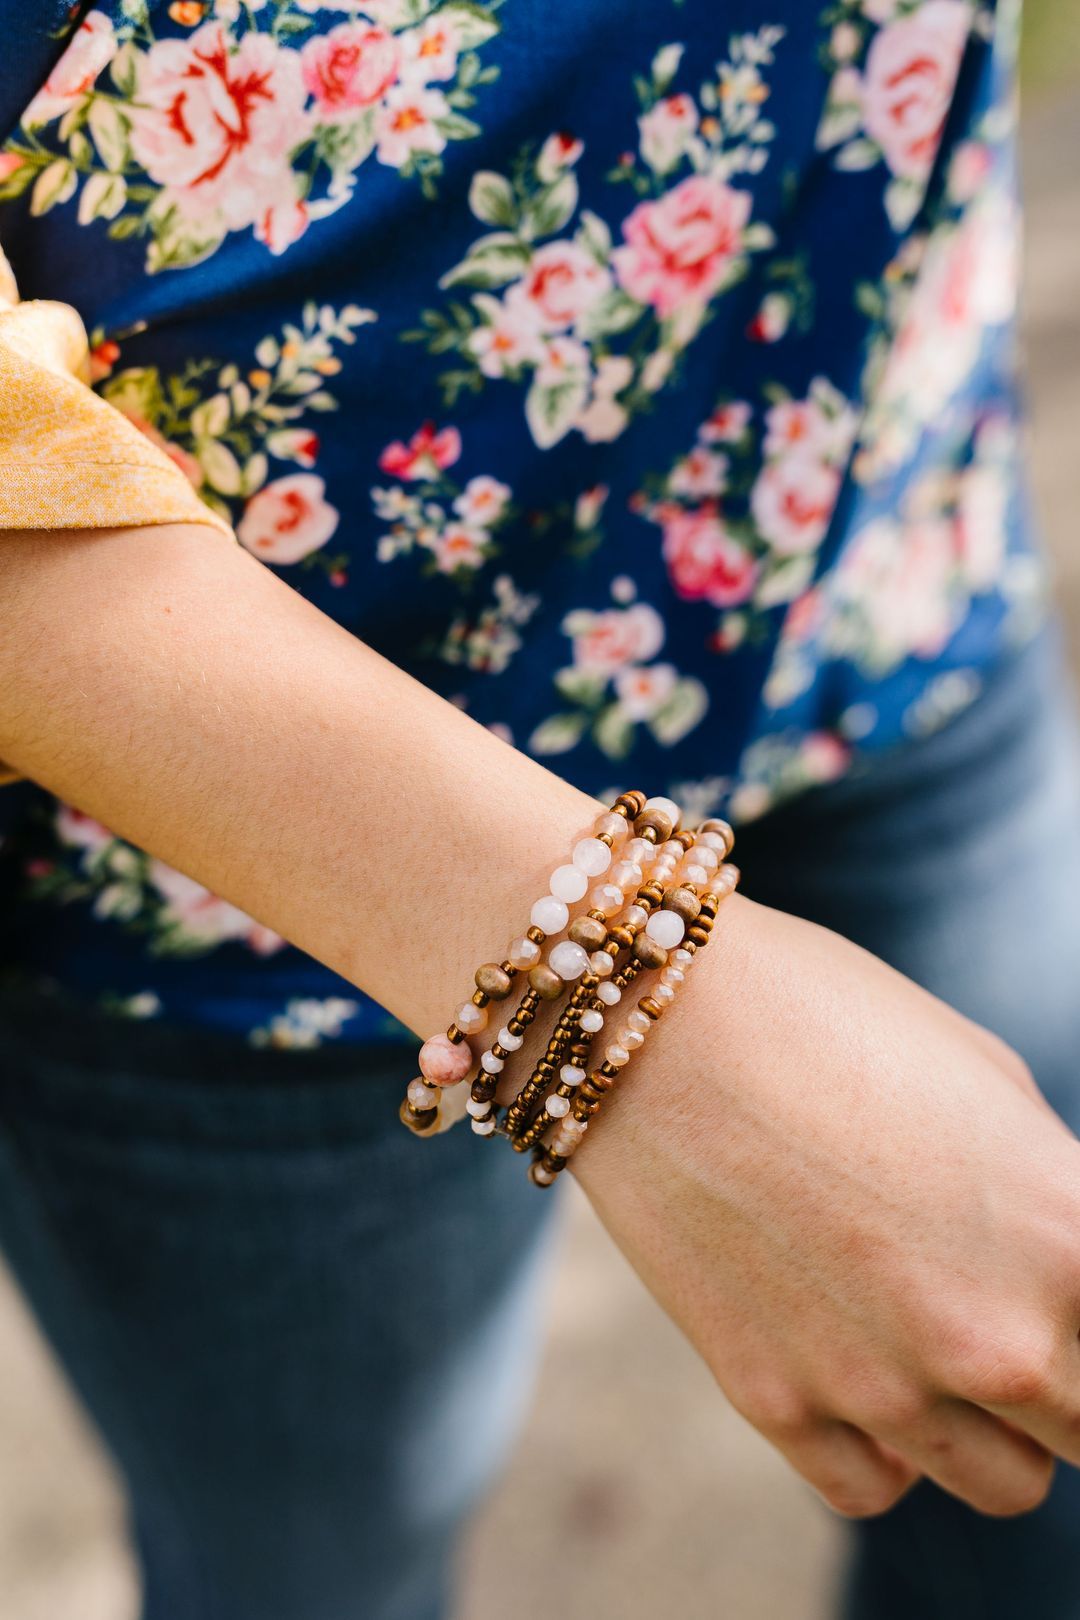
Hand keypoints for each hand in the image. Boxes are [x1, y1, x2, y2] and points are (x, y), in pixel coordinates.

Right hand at [573, 894, 1079, 1518]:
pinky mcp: (774, 1402)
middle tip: (1017, 1303)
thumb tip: (1064, 1264)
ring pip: (1006, 1482)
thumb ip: (1050, 1198)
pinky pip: (873, 1486)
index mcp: (1071, 1237)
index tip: (1062, 1284)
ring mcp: (880, 1384)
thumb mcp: (987, 1081)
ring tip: (937, 1326)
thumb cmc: (829, 1013)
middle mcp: (994, 1336)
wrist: (656, 1019)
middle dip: (1071, 1375)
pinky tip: (859, 1363)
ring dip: (992, 1420)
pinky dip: (883, 1445)